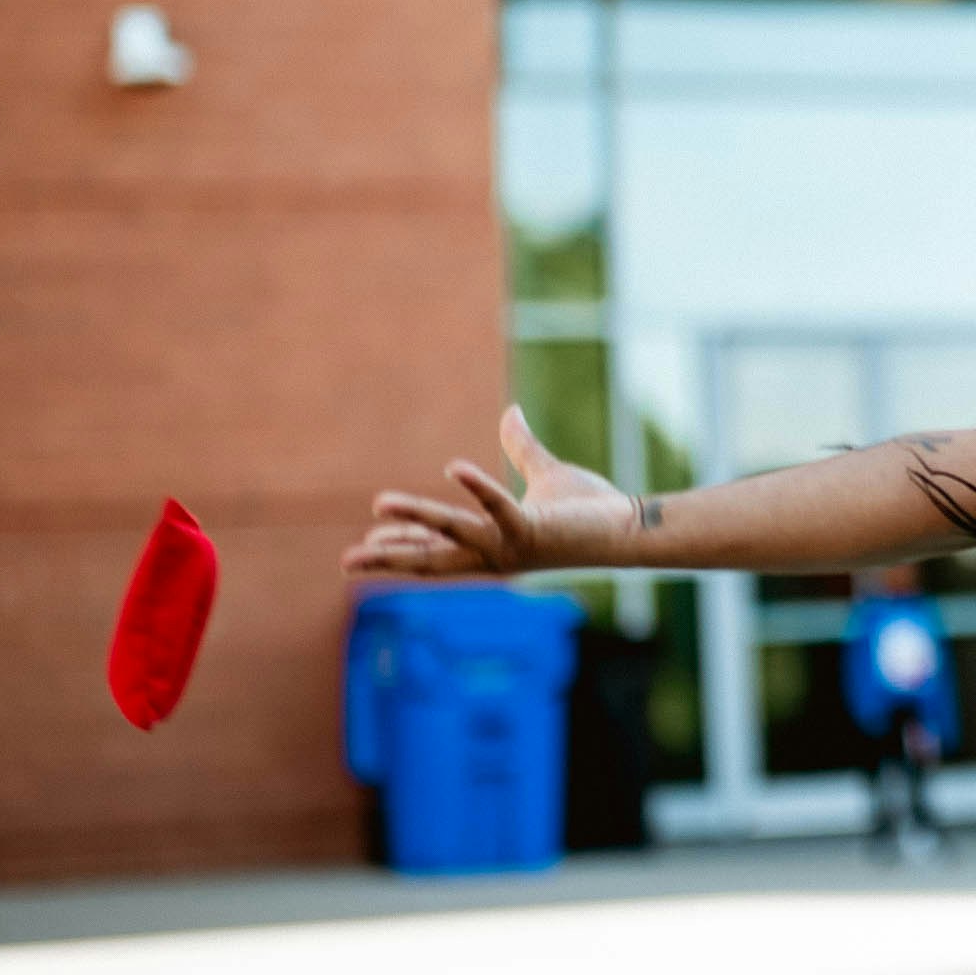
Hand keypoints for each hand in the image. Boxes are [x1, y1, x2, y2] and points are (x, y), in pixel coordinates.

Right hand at [341, 405, 632, 578]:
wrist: (629, 527)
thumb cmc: (590, 509)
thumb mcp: (545, 474)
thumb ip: (522, 447)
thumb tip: (511, 413)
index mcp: (493, 544)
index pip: (437, 549)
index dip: (403, 545)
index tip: (369, 539)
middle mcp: (496, 553)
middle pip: (432, 560)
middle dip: (390, 558)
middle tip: (347, 561)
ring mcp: (512, 547)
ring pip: (453, 535)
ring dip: (416, 520)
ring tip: (379, 503)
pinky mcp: (534, 533)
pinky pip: (499, 511)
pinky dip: (479, 489)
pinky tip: (454, 468)